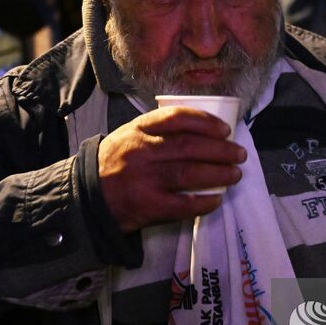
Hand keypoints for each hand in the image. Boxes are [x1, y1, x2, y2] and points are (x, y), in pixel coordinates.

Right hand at [98, 107, 243, 232]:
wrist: (86, 197)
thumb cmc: (115, 163)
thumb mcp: (129, 136)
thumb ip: (158, 131)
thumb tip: (204, 132)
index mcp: (138, 130)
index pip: (177, 118)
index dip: (206, 122)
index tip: (225, 129)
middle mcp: (141, 152)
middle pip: (189, 147)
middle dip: (221, 150)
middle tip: (239, 154)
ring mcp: (145, 180)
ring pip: (190, 173)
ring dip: (219, 173)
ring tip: (235, 174)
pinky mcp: (148, 206)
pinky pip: (183, 204)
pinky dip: (204, 202)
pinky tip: (216, 199)